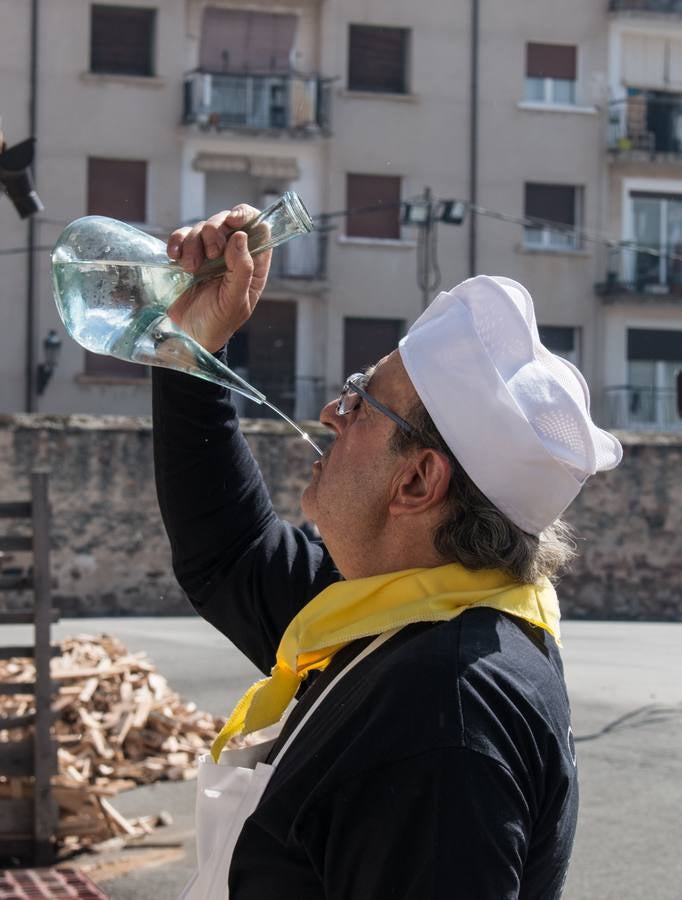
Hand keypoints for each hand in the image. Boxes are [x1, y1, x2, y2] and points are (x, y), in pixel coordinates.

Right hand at [165, 205, 271, 352]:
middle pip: (226, 220)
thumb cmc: (217, 323)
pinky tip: (174, 258)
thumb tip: (240, 236)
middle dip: (215, 231)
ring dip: (193, 243)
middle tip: (210, 254)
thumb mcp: (234, 301)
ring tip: (190, 270)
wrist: (188, 336)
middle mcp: (232, 254)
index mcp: (252, 264)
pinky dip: (176, 242)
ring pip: (201, 227)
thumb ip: (242, 270)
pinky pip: (181, 236)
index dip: (246, 216)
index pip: (258, 227)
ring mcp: (208, 253)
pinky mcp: (186, 256)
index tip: (233, 221)